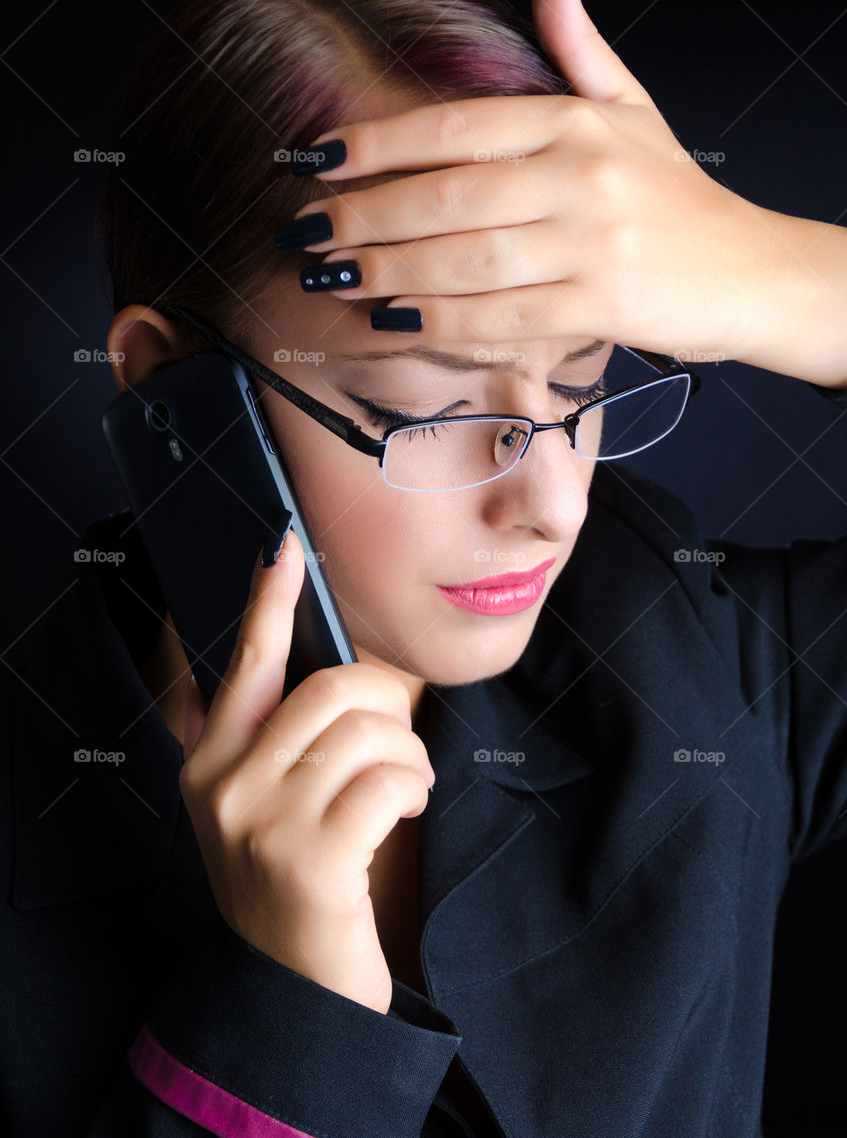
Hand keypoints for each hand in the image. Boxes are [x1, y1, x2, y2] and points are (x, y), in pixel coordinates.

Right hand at [179, 528, 435, 1015]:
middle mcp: (226, 784)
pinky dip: (414, 790)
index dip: (268, 598)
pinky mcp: (313, 858)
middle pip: (334, 688)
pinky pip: (390, 780)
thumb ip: (267, 738)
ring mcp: (265, 821)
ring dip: (407, 755)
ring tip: (400, 790)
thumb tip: (297, 657)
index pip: (246, 661)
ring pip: (369, 730)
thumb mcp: (256, 806)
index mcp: (210, 760)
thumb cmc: (291, 879)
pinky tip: (402, 813)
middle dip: (387, 709)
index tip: (286, 545)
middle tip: (395, 749)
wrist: (290, 988)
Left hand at [290, 0, 784, 367]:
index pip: (457, 126)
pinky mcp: (602, 306)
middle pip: (448, 196)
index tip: (320, 159)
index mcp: (575, 122)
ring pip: (468, 259)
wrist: (749, 270)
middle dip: (366, 216)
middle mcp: (581, 176)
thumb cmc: (675, 193)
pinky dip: (443, 322)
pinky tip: (396, 320)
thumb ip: (579, 46)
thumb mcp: (632, 107)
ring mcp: (593, 243)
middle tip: (307, 230)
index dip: (379, 142)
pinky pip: (503, 317)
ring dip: (389, 271)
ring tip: (334, 276)